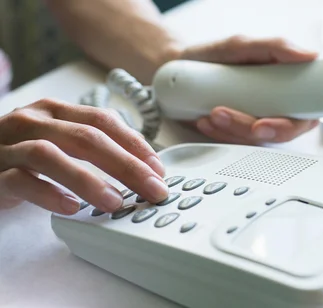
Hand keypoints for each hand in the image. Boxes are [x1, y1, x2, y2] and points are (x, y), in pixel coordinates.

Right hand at [0, 99, 168, 214]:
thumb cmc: (20, 156)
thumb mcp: (58, 142)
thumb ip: (91, 147)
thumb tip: (142, 168)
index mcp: (54, 110)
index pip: (103, 120)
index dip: (135, 143)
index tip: (158, 168)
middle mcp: (31, 122)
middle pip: (85, 137)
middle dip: (125, 164)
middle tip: (151, 188)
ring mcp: (7, 146)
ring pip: (49, 155)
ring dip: (88, 180)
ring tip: (115, 202)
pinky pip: (19, 180)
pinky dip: (47, 193)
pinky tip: (70, 207)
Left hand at [179, 36, 322, 144]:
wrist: (177, 69)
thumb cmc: (213, 56)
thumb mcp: (241, 45)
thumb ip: (275, 47)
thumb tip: (308, 56)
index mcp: (289, 80)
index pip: (322, 99)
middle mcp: (279, 102)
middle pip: (295, 126)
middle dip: (274, 128)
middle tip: (255, 123)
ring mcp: (260, 118)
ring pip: (265, 137)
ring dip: (240, 129)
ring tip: (215, 112)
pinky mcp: (240, 132)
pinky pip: (240, 142)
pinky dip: (223, 134)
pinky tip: (207, 121)